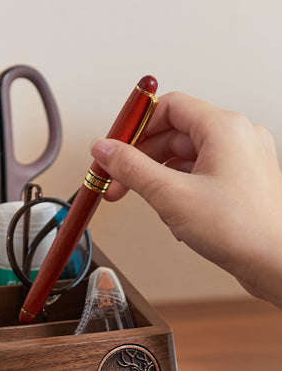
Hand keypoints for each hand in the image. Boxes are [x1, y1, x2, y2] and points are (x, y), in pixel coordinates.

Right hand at [91, 92, 281, 306]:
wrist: (275, 264)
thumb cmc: (241, 230)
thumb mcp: (170, 195)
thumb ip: (131, 167)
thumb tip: (105, 149)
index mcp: (224, 128)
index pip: (169, 106)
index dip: (136, 126)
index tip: (115, 147)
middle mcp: (237, 137)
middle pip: (174, 133)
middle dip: (141, 159)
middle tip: (117, 181)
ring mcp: (242, 159)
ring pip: (185, 158)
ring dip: (159, 180)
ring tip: (152, 205)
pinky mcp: (242, 182)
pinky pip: (200, 175)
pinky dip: (180, 191)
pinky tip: (176, 217)